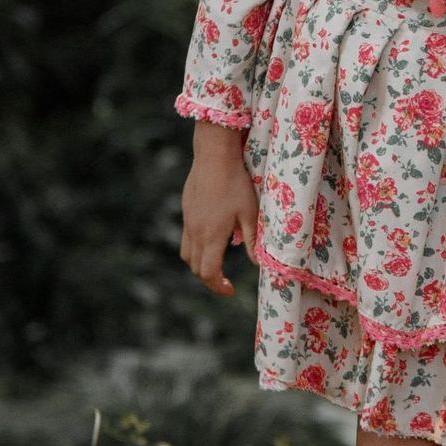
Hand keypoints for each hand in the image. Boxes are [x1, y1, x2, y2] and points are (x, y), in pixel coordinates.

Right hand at [180, 122, 257, 297]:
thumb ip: (252, 240)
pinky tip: (211, 238)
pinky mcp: (186, 210)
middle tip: (225, 281)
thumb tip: (259, 264)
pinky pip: (186, 237)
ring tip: (215, 263)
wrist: (214, 155)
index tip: (231, 290)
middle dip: (209, 279)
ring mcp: (188, 221)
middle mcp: (195, 232)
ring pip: (187, 254)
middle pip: (195, 267)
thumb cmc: (236, 183)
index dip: (219, 287)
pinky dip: (196, 247)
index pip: (209, 272)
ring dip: (199, 264)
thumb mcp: (249, 213)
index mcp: (212, 236)